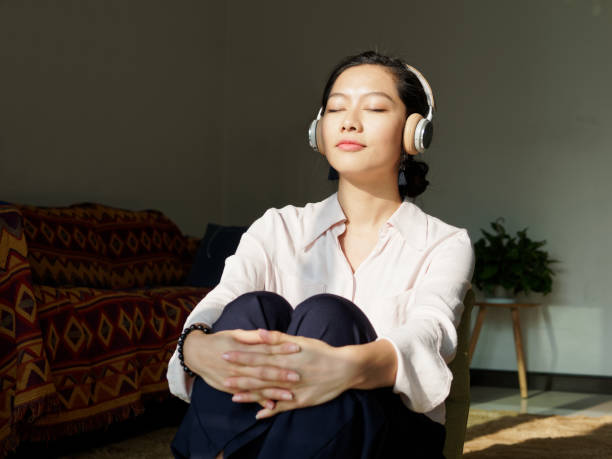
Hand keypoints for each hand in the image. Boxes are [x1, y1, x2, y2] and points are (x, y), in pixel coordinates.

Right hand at [183, 328, 301, 408]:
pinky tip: (271, 406)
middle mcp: (239, 365)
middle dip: (280, 374)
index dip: (280, 348)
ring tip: (290, 395)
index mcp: (242, 348)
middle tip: (297, 376)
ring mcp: (234, 378)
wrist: (196, 354)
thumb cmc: (220, 341)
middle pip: (262, 370)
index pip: (265, 348)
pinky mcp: (231, 388)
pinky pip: (247, 396)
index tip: (296, 348)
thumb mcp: (234, 334)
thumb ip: (252, 336)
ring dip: (273, 391)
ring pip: (256, 386)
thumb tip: (267, 334)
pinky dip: (258, 401)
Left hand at [222, 330, 358, 418]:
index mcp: (285, 357)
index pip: (258, 356)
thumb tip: (259, 333)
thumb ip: (278, 338)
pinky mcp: (301, 400)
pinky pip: (283, 406)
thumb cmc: (321, 351)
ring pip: (268, 392)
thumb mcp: (300, 340)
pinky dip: (271, 410)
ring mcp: (293, 388)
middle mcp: (286, 372)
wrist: (344, 368)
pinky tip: (258, 414)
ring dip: (250, 395)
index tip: (225, 355)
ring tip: (233, 397)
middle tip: (222, 377)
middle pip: (259, 374)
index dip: (241, 356)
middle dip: (240, 376)